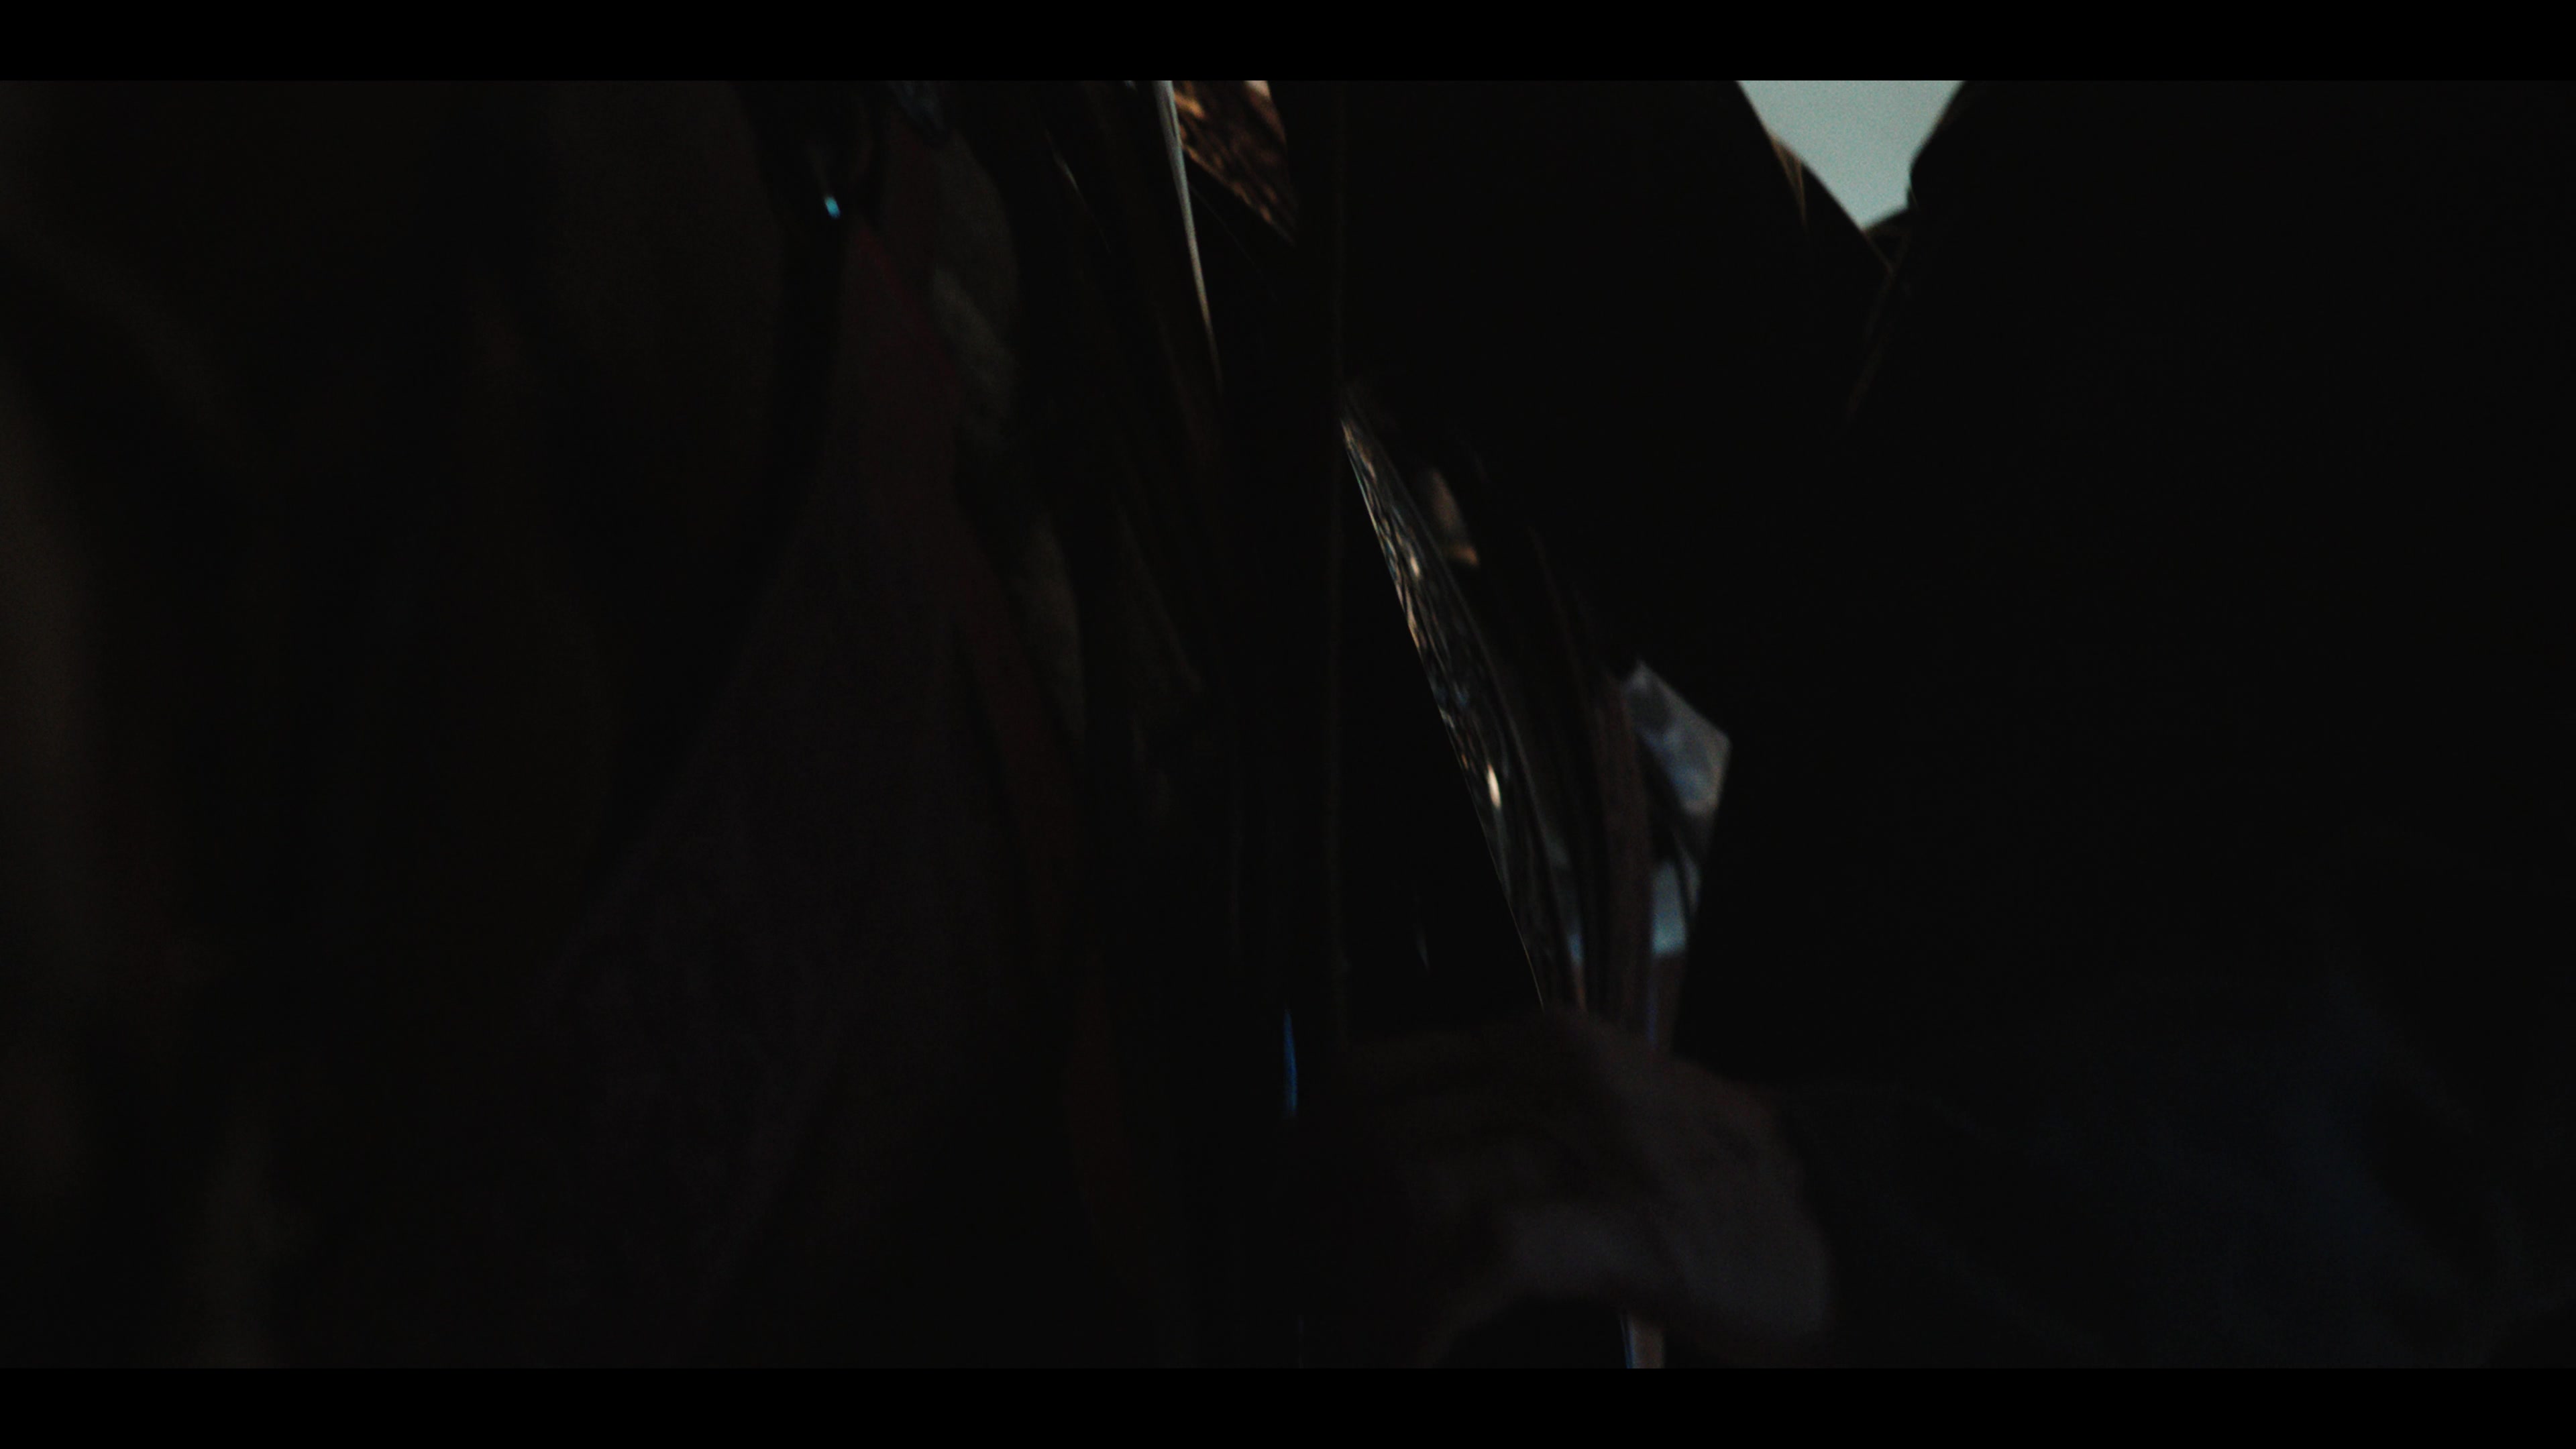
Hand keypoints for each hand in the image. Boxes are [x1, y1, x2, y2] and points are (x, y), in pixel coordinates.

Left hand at [1288, 1008, 1832, 1365]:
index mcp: (1538, 1043)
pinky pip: (1475, 1259)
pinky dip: (1420, 1319)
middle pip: (1372, 1132)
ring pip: (1409, 1190)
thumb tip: (1393, 1185)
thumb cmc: (1720, 1193)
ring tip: (1365, 1339)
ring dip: (1362, 1283)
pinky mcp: (1622, 1225)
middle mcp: (1551, 1074)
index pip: (1370, 1071)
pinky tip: (1410, 1360)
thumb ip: (1508, 1129)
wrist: (1856, 1225)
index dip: (1307, 1148)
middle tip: (1315, 1296)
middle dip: (1318, 1225)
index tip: (1288, 1213)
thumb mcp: (1604, 1121)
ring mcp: (1587, 1145)